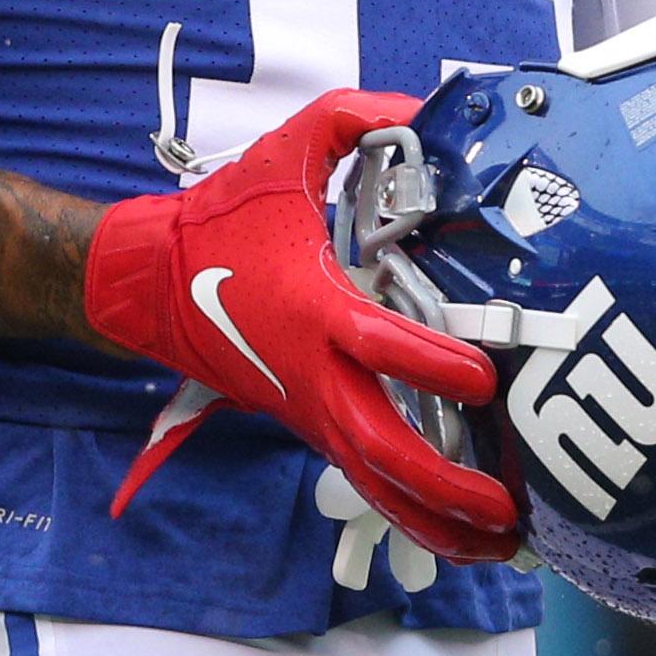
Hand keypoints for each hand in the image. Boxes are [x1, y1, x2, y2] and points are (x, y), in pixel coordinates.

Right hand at [85, 89, 516, 563]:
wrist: (152, 282)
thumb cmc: (223, 220)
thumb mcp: (288, 151)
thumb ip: (356, 120)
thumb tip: (422, 111)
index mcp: (311, 310)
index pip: (378, 347)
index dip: (432, 364)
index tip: (483, 375)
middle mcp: (312, 374)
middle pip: (378, 448)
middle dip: (443, 484)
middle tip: (504, 504)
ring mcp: (310, 409)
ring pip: (373, 484)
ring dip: (434, 520)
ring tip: (499, 543)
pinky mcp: (310, 423)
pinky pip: (364, 479)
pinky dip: (412, 511)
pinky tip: (460, 530)